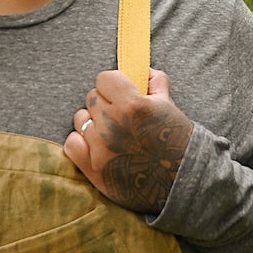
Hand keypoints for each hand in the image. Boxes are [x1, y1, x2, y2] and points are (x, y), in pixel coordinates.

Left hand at [63, 69, 194, 215]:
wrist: (181, 182)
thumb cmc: (177, 141)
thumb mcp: (169, 105)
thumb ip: (155, 81)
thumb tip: (141, 69)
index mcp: (133, 105)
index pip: (104, 78)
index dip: (114, 85)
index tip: (121, 94)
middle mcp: (113, 125)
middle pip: (92, 98)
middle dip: (106, 103)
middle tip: (120, 116)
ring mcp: (101, 148)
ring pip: (81, 119)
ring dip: (93, 123)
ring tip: (111, 133)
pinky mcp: (93, 168)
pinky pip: (72, 143)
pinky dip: (81, 142)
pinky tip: (97, 146)